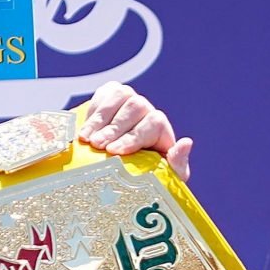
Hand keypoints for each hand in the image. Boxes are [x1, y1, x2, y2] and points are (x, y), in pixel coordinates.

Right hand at [77, 82, 192, 181]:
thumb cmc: (143, 174)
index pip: (154, 123)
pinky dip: (92, 112)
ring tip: (87, 139)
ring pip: (119, 97)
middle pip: (135, 107)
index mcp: (161, 127)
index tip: (116, 152)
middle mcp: (146, 109)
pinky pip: (103, 94)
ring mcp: (128, 98)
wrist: (118, 166)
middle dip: (114, 128)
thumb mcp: (164, 176)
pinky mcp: (110, 93)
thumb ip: (177, 164)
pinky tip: (83, 130)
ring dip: (101, 119)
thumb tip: (187, 142)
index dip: (133, 136)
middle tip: (97, 146)